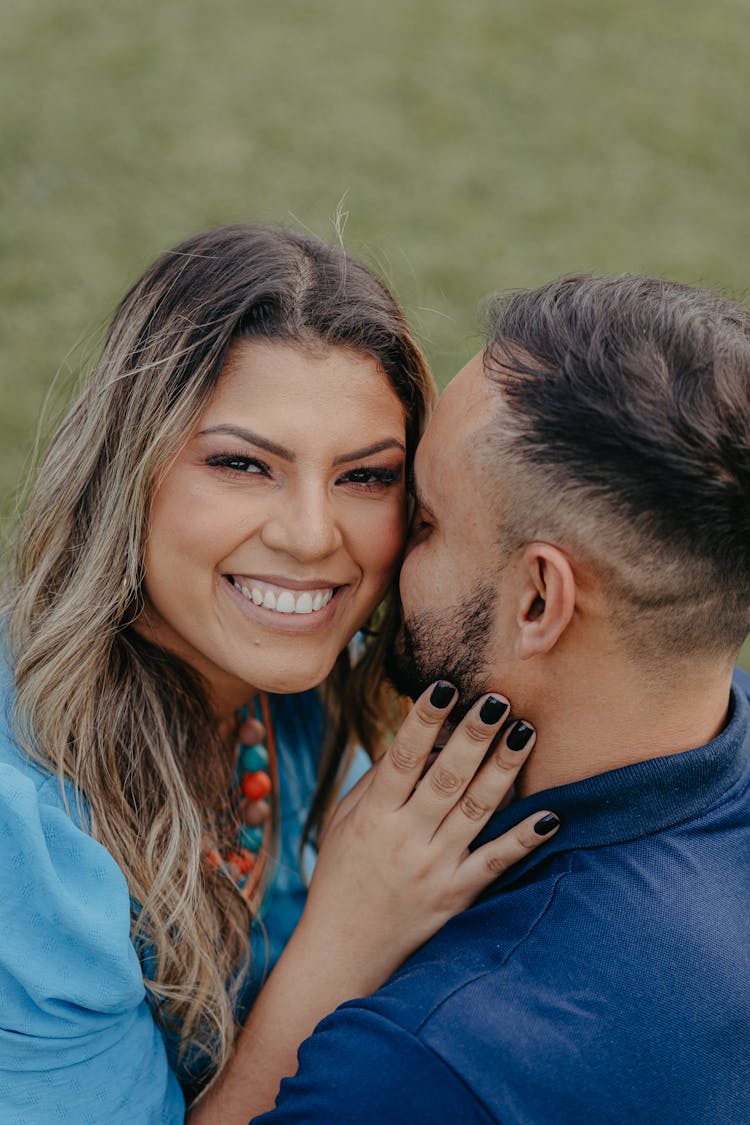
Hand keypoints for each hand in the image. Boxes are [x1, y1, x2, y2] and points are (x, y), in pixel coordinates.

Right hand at [188, 683, 557, 1123]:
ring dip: (504, 770)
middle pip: (445, 780)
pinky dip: (524, 839)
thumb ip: (378, 781)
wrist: (343, 954)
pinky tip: (551, 814)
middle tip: (498, 698)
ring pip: (476, 812)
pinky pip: (496, 863)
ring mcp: (435, 869)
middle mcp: (405, 841)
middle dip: (472, 736)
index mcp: (373, 818)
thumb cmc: (341, 876)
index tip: (443, 687)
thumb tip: (416, 735)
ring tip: (526, 732)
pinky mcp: (458, 896)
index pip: (401, 760)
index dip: (423, 722)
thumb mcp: (344, 823)